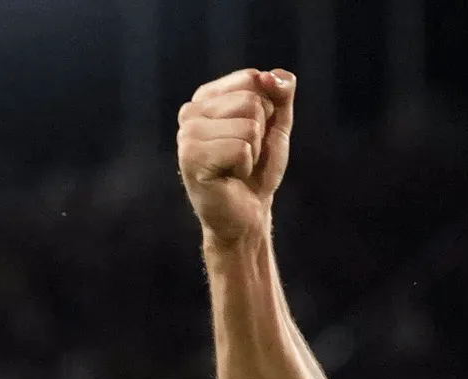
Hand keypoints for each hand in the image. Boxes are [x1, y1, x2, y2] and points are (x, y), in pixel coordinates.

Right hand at [177, 68, 296, 244]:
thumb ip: (280, 95)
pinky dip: (245, 167)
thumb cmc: (259, 170)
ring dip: (253, 153)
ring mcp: (186, 134)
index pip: (252, 79)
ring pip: (248, 127)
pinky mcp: (191, 157)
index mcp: (207, 98)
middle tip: (246, 156)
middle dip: (261, 134)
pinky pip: (240, 149)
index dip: (268, 110)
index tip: (256, 135)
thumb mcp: (276, 127)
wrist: (248, 214)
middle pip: (251, 102)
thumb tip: (277, 75)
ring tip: (237, 167)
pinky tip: (230, 176)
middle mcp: (191, 111)